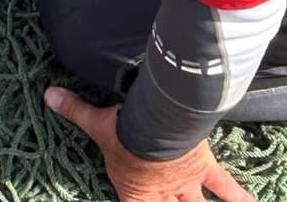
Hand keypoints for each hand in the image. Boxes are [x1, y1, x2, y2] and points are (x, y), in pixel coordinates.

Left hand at [45, 88, 252, 201]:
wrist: (157, 128)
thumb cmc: (124, 130)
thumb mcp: (95, 122)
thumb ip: (74, 110)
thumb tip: (48, 96)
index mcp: (133, 187)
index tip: (134, 200)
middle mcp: (160, 190)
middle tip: (170, 200)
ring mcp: (184, 183)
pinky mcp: (203, 169)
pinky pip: (225, 189)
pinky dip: (238, 199)